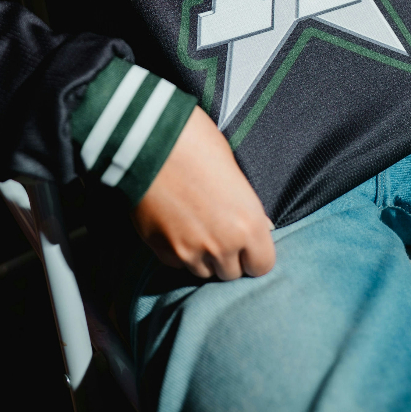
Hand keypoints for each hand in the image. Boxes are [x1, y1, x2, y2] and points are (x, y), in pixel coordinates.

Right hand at [131, 105, 275, 280]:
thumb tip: (262, 226)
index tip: (247, 240)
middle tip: (218, 227)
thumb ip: (246, 206)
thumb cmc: (195, 143)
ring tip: (194, 224)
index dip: (255, 253)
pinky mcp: (161, 250)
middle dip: (228, 254)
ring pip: (203, 271)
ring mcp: (189, 252)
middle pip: (231, 272)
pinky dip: (178, 249)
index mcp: (248, 224)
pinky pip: (177, 262)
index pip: (262, 265)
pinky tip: (174, 222)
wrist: (148, 139)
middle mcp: (222, 245)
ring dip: (203, 255)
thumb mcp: (232, 169)